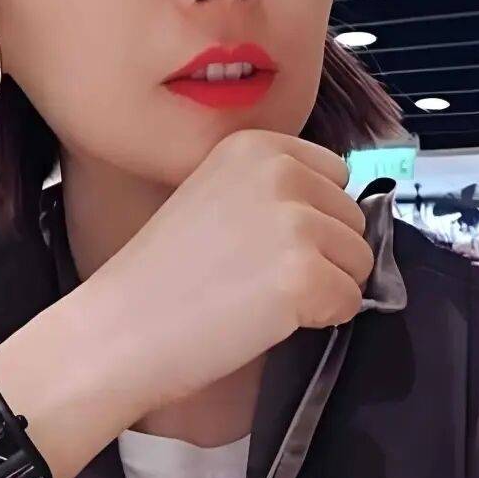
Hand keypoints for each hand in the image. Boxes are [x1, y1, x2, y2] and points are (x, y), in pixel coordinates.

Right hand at [85, 128, 373, 414]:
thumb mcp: (214, 197)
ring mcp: (294, 223)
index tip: (263, 245)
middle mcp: (279, 172)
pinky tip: (265, 319)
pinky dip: (319, 321)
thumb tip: (334, 213)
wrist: (120, 330)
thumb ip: (273, 192)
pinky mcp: (304, 276)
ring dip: (324, 288)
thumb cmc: (160, 278)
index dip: (311, 221)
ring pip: (358, 262)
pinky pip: (350, 303)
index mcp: (257, 147)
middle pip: (353, 219)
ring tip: (258, 296)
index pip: (336, 177)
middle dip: (322, 256)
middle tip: (255, 277)